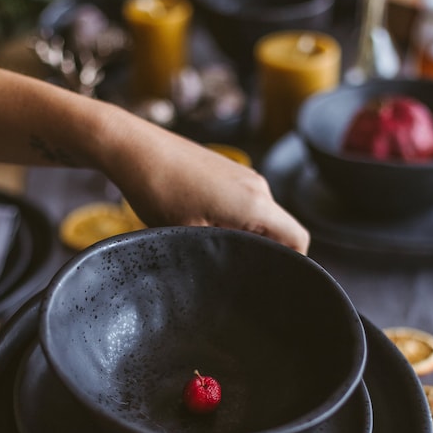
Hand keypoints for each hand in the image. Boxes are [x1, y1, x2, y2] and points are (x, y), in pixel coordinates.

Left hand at [96, 113, 310, 254]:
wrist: (134, 148)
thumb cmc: (158, 189)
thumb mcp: (190, 236)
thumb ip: (223, 256)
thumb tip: (238, 275)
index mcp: (256, 203)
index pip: (298, 240)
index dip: (293, 266)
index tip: (269, 285)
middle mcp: (258, 186)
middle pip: (280, 231)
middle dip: (262, 254)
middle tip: (232, 275)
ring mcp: (243, 176)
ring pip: (259, 219)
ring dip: (242, 237)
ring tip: (208, 248)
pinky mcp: (227, 172)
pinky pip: (244, 205)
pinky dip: (232, 222)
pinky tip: (201, 228)